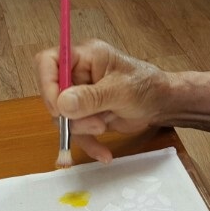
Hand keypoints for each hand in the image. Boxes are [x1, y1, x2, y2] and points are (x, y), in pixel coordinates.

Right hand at [34, 39, 169, 163]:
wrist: (162, 104)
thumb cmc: (146, 86)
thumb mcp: (120, 90)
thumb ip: (91, 97)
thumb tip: (62, 104)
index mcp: (84, 56)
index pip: (49, 62)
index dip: (47, 83)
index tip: (59, 107)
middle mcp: (78, 74)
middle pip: (53, 94)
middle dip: (70, 114)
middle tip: (94, 123)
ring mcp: (80, 96)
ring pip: (64, 117)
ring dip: (82, 129)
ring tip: (104, 127)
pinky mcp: (86, 115)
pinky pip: (77, 132)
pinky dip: (89, 144)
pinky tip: (104, 153)